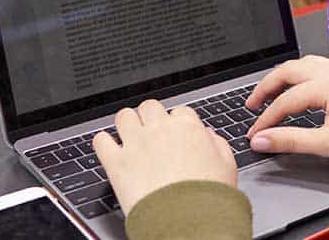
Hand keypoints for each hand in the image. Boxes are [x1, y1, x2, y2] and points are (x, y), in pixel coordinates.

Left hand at [93, 100, 237, 215]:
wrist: (188, 222)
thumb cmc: (208, 198)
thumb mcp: (227, 165)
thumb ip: (217, 143)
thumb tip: (207, 135)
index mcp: (187, 127)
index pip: (179, 111)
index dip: (177, 123)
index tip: (175, 134)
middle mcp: (159, 130)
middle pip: (149, 107)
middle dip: (151, 119)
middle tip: (152, 134)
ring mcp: (135, 144)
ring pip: (124, 116)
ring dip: (127, 124)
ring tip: (130, 137)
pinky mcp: (116, 163)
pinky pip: (101, 140)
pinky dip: (104, 143)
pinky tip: (110, 149)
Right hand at [245, 55, 328, 165]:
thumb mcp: (326, 144)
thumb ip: (289, 141)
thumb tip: (262, 140)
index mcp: (327, 86)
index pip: (285, 101)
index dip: (266, 118)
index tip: (256, 133)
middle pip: (289, 71)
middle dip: (267, 86)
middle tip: (253, 104)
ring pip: (305, 64)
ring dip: (285, 76)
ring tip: (272, 92)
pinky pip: (320, 66)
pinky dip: (302, 74)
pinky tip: (301, 86)